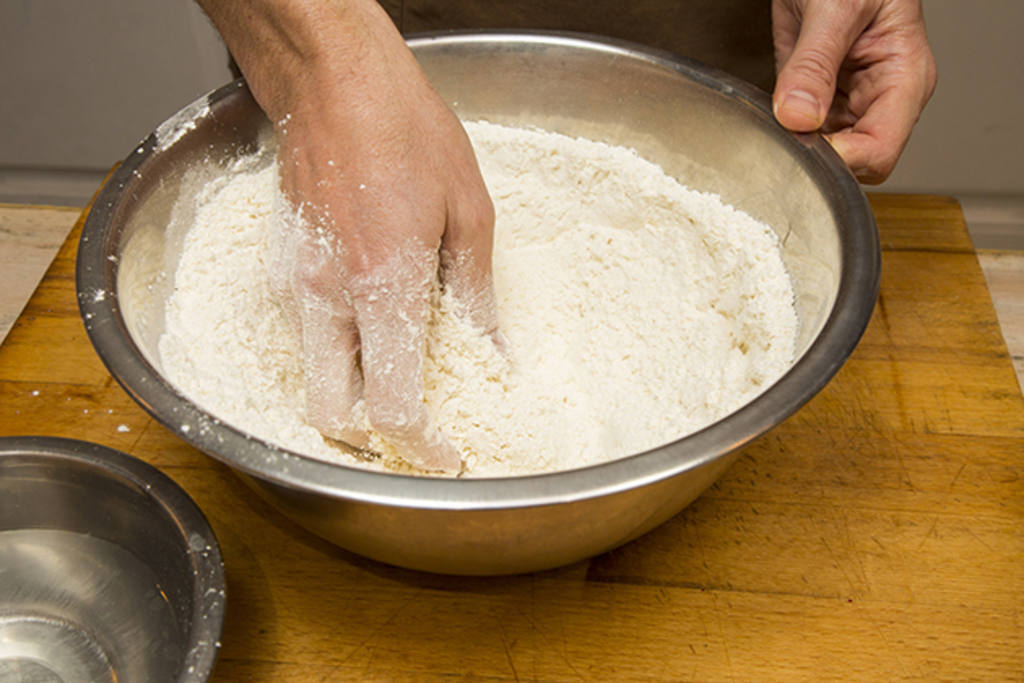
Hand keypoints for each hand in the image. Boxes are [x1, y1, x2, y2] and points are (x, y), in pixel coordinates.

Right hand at [199, 0, 497, 471]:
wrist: (333, 79)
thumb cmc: (404, 129)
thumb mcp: (468, 211)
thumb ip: (475, 294)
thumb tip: (493, 352)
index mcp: (383, 284)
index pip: (391, 404)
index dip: (421, 445)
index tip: (448, 453)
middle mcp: (327, 296)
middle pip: (330, 411)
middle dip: (369, 437)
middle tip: (416, 426)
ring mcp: (294, 283)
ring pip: (312, 376)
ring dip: (351, 392)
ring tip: (400, 368)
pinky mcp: (279, 268)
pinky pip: (304, 333)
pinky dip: (336, 349)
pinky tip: (372, 318)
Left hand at [771, 0, 936, 182]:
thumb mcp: (835, 7)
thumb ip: (814, 63)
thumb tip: (797, 116)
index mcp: (904, 78)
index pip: (880, 151)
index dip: (841, 160)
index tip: (801, 143)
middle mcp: (881, 95)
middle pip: (856, 162)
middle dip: (818, 157)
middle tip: (780, 136)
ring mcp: (851, 97)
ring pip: (829, 153)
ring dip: (799, 147)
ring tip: (773, 123)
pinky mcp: (821, 95)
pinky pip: (805, 131)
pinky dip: (786, 132)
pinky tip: (771, 117)